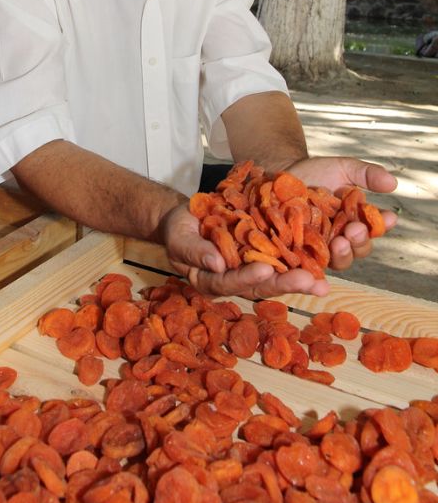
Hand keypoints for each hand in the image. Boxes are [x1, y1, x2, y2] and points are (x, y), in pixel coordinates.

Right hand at [161, 204, 330, 299]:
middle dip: (285, 284)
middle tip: (308, 281)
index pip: (230, 283)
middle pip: (261, 286)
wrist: (188, 216)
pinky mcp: (264, 256)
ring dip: (300, 279)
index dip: (247, 277)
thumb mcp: (179, 237)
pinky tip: (322, 260)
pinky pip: (283, 259)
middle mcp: (235, 281)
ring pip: (277, 277)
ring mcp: (251, 269)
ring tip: (322, 283)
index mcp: (212, 281)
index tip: (265, 270)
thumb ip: (194, 251)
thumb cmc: (179, 229)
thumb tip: (216, 264)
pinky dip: (302, 260)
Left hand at [287, 156, 397, 270]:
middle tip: (354, 229)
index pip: (373, 228)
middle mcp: (341, 239)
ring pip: (336, 260)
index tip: (388, 217)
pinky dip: (312, 262)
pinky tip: (313, 255)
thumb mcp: (342, 168)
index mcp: (355, 222)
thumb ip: (366, 174)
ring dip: (341, 254)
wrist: (280, 177)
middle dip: (359, 240)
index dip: (381, 224)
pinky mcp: (299, 254)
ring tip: (338, 242)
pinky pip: (307, 263)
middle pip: (357, 249)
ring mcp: (320, 249)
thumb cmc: (315, 173)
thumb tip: (393, 183)